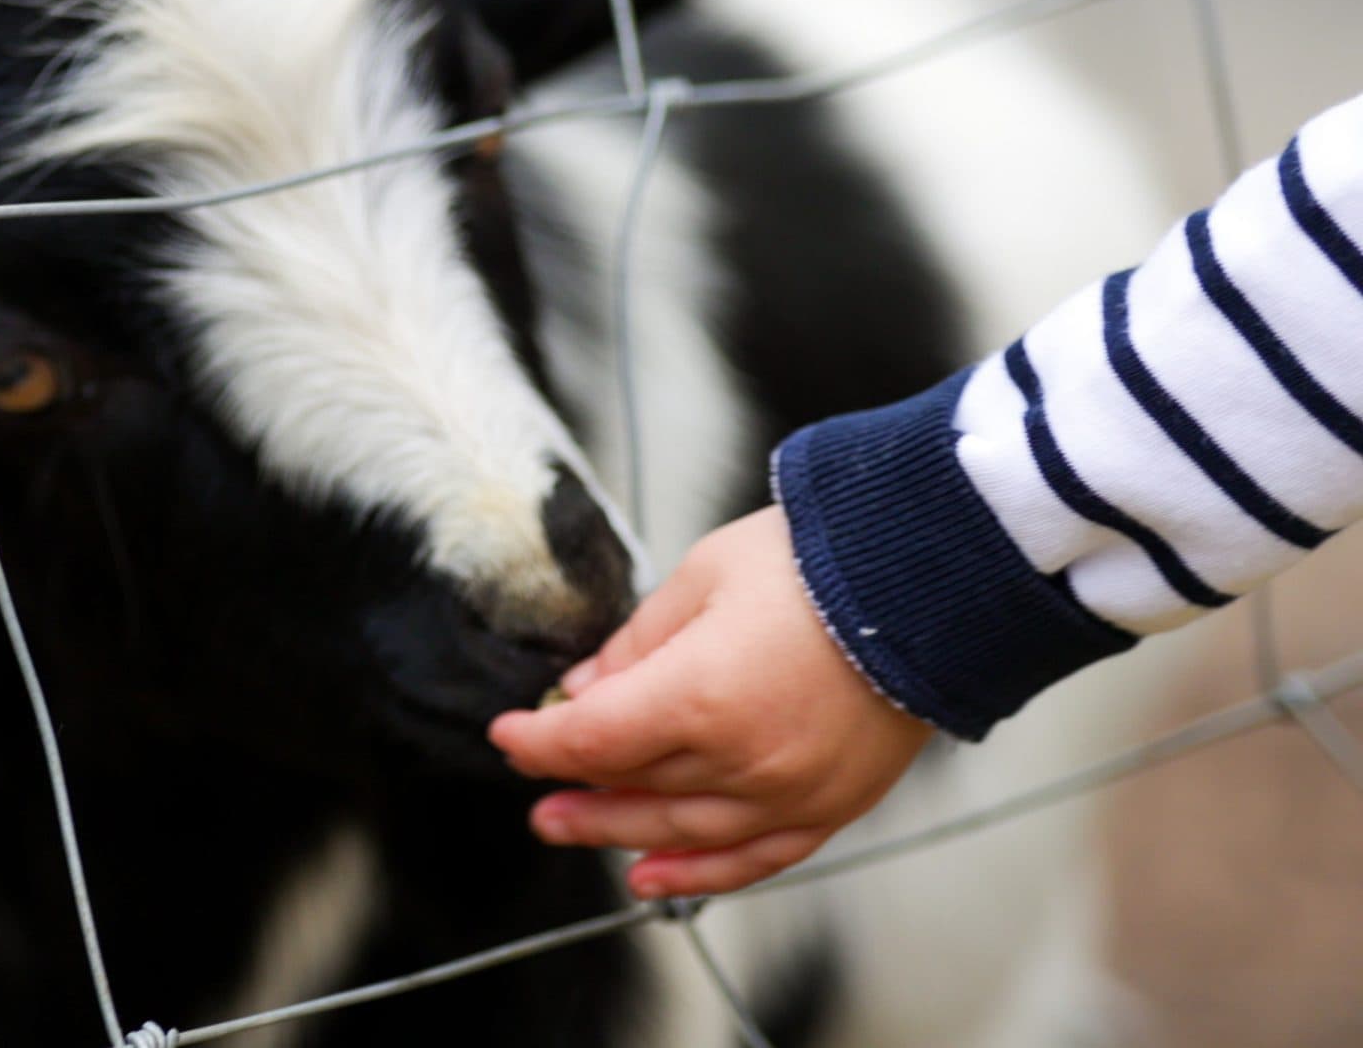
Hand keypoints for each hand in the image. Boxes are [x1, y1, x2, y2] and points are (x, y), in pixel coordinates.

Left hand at [487, 506, 932, 898]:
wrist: (930, 575)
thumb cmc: (812, 560)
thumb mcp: (701, 577)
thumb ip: (636, 645)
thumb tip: (584, 690)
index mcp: (699, 695)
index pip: (590, 739)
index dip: (538, 742)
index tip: (507, 732)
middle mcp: (743, 758)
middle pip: (632, 788)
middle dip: (574, 789)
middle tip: (536, 797)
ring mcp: (792, 791)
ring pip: (684, 831)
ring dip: (621, 835)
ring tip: (574, 830)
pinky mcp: (834, 804)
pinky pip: (756, 857)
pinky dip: (701, 872)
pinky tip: (654, 876)